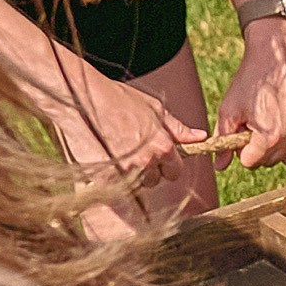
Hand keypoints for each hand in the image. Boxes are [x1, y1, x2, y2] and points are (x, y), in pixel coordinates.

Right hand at [44, 65, 223, 188]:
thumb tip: (201, 137)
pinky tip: (107, 158)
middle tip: (134, 150)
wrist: (84, 99)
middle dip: (150, 170)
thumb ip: (178, 128)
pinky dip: (114, 177)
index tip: (158, 157)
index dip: (168, 165)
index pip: (175, 172)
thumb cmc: (120, 99)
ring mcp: (125, 171)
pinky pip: (117, 186)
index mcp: (163, 147)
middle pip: (156, 180)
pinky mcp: (105, 177)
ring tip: (119, 151)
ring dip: (132, 174)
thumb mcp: (155, 109)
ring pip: (137, 185)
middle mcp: (147, 162)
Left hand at [215, 18, 285, 171]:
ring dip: (278, 149)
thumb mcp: (230, 109)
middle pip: (269, 162)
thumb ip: (224, 140)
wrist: (276, 56)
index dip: (241, 149)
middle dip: (258, 149)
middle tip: (255, 126)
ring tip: (271, 126)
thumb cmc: (251, 80)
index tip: (243, 132)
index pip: (250, 162)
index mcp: (268, 136)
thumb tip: (219, 166)